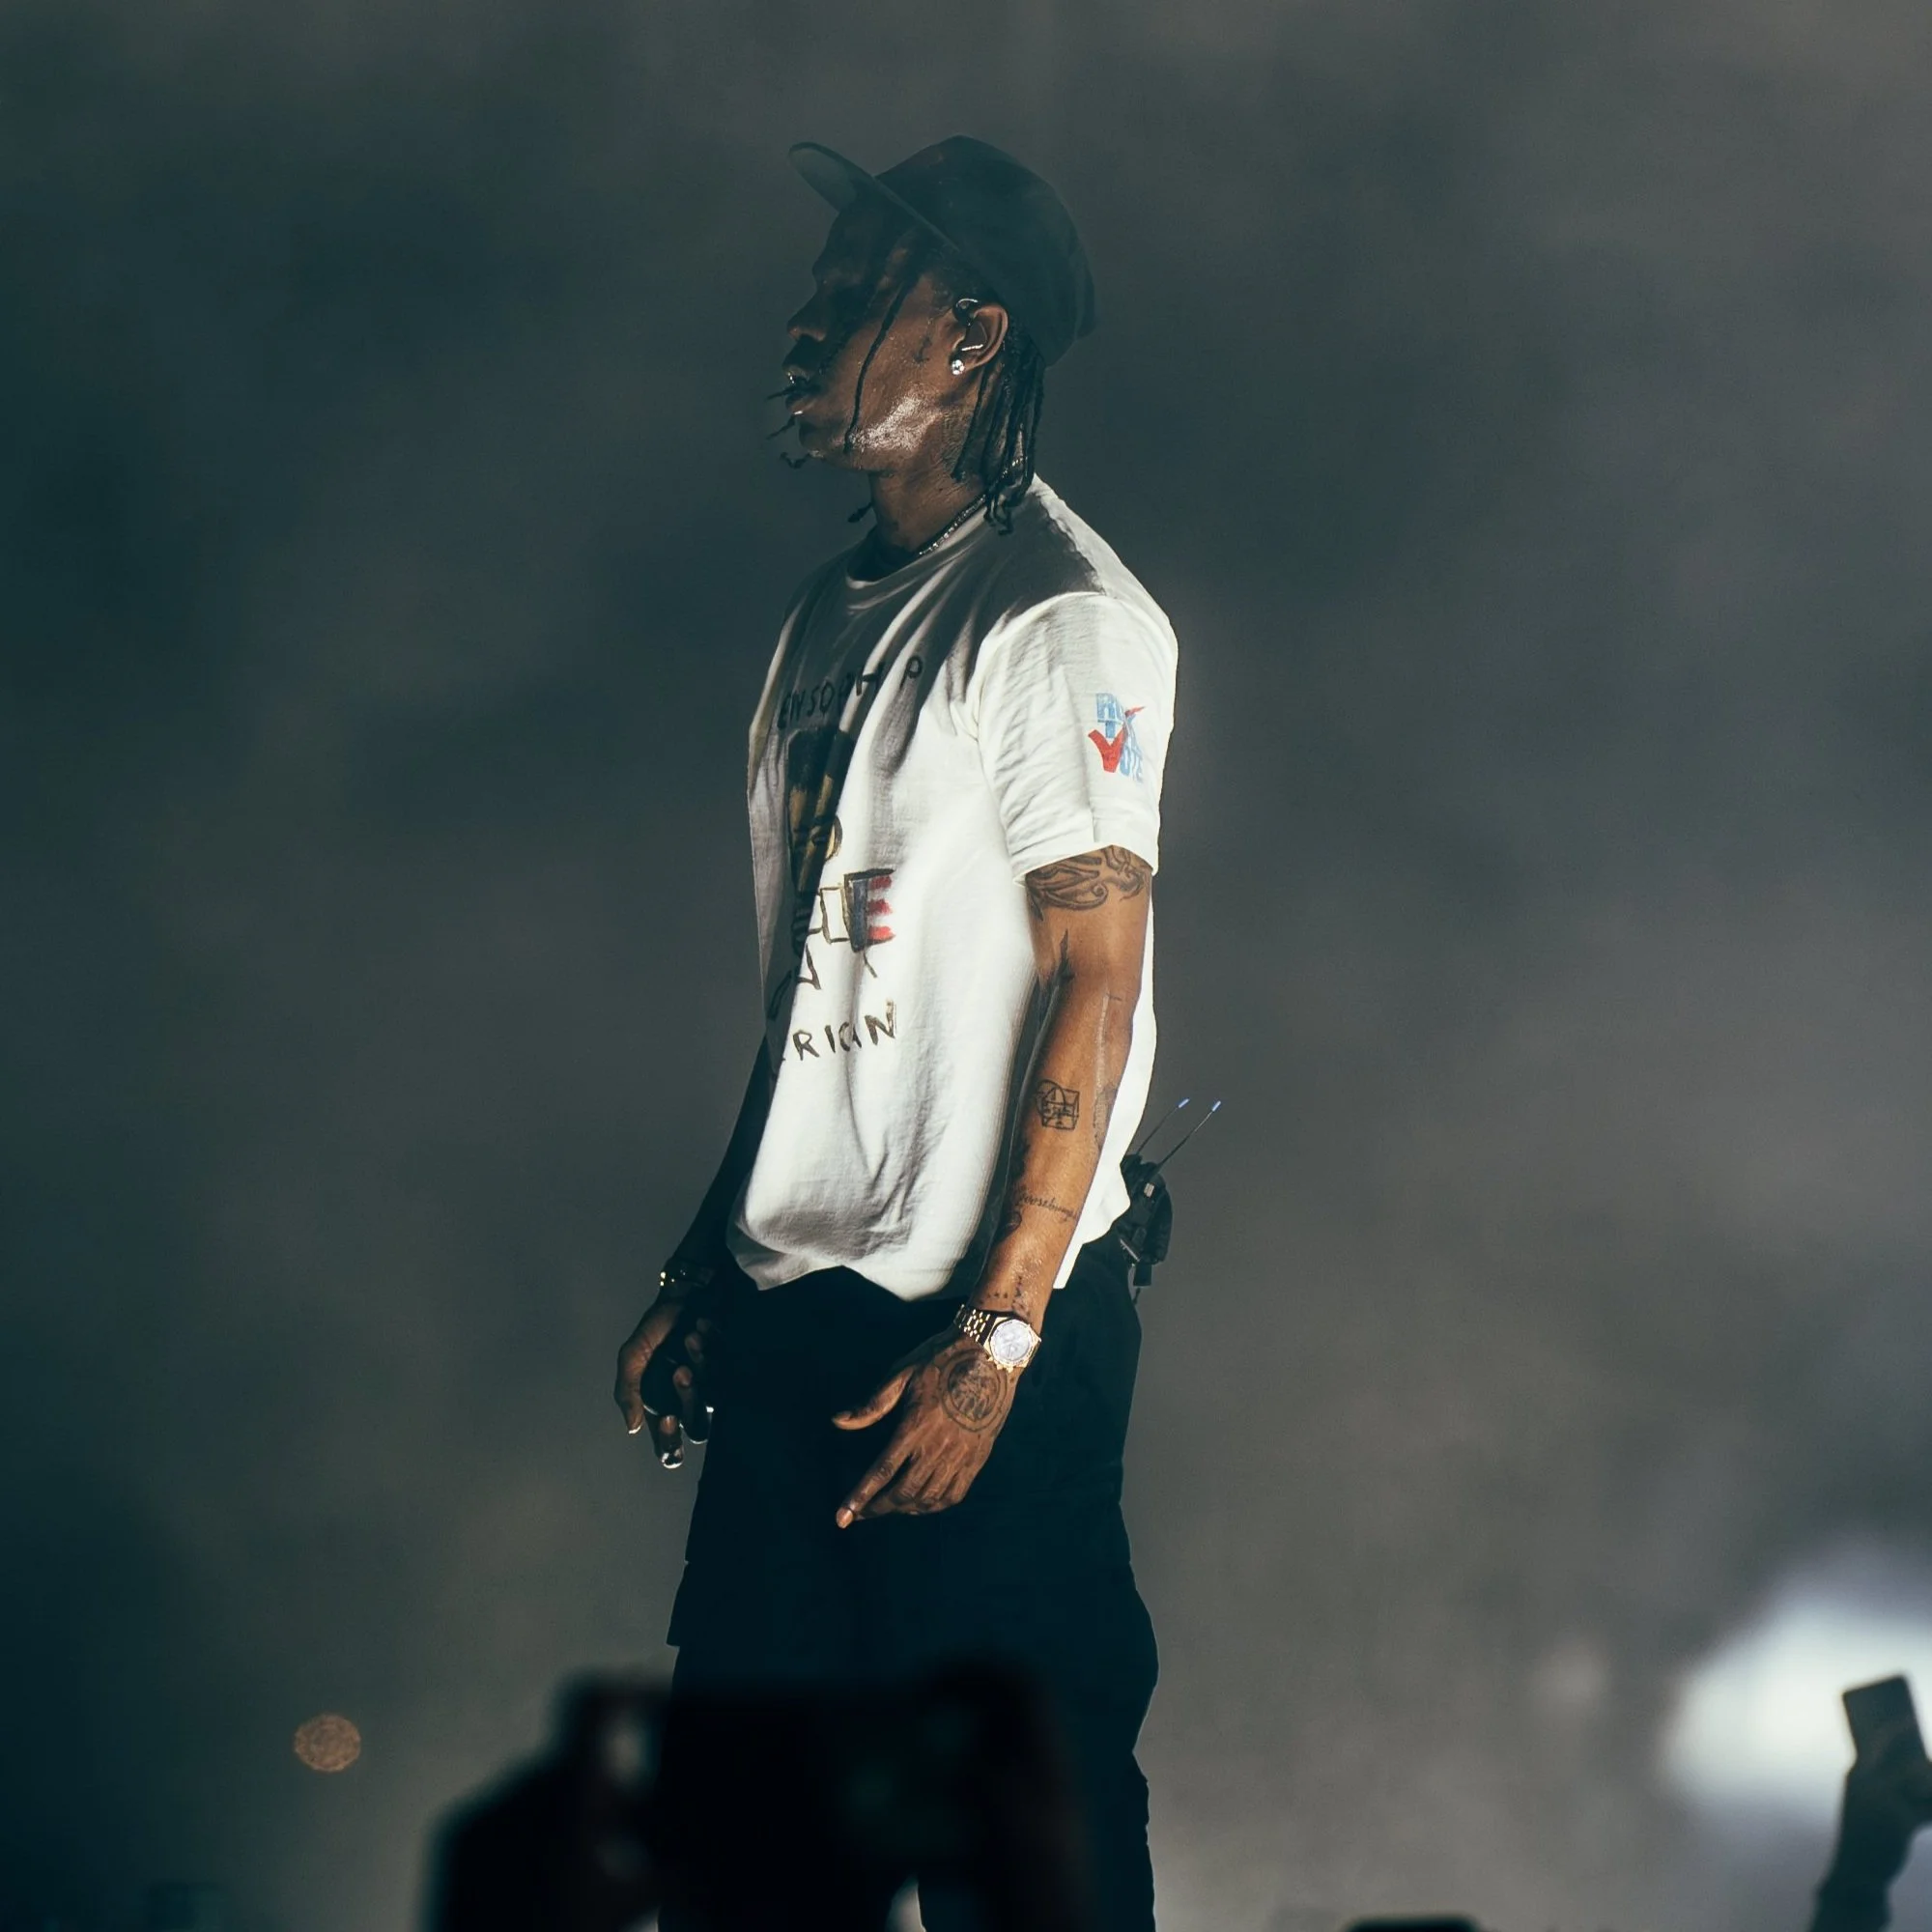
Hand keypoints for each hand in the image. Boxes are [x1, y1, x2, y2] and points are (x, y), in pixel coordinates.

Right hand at [613, 1293, 714, 1469]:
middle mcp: (690, 1403)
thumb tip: (633, 1426)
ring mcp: (713, 1387)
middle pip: (698, 1428)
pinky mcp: (731, 1366)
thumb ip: (627, 1390)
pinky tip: (701, 1327)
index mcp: (663, 1408)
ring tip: (691, 1340)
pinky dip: (712, 1346)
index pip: (669, 1447)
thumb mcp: (632, 1357)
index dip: (670, 1444)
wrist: (680, 1295)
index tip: (667, 1418)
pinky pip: (729, 1369)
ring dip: (702, 1369)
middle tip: (680, 1371)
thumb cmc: (654, 1329)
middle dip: (690, 1399)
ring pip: (716, 1400)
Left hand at [829, 1332, 1017, 1525]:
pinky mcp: (977, 1459)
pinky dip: (934, 1506)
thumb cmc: (940, 1360)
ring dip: (905, 1509)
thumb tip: (837, 1421)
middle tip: (862, 1514)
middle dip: (879, 1508)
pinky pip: (954, 1495)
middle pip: (904, 1492)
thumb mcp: (902, 1375)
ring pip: (928, 1498)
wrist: (990, 1356)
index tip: (842, 1519)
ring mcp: (960, 1456)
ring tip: (889, 1507)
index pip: (882, 1472)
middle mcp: (938, 1448)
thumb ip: (872, 1405)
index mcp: (915, 1426)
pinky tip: (922, 1504)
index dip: (859, 1498)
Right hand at [1830, 1714, 1931, 1891]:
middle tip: (1931, 1757)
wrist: (1857, 1870)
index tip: (1907, 1719)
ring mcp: (1885, 1800)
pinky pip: (1929, 1811)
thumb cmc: (1864, 1833)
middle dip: (1927, 1761)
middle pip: (1908, 1760)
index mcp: (1856, 1774)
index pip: (1879, 1741)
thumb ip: (1888, 1784)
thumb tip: (1923, 1766)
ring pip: (1924, 1785)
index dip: (1896, 1729)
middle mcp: (1869, 1782)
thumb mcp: (1867, 1804)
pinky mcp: (1901, 1821)